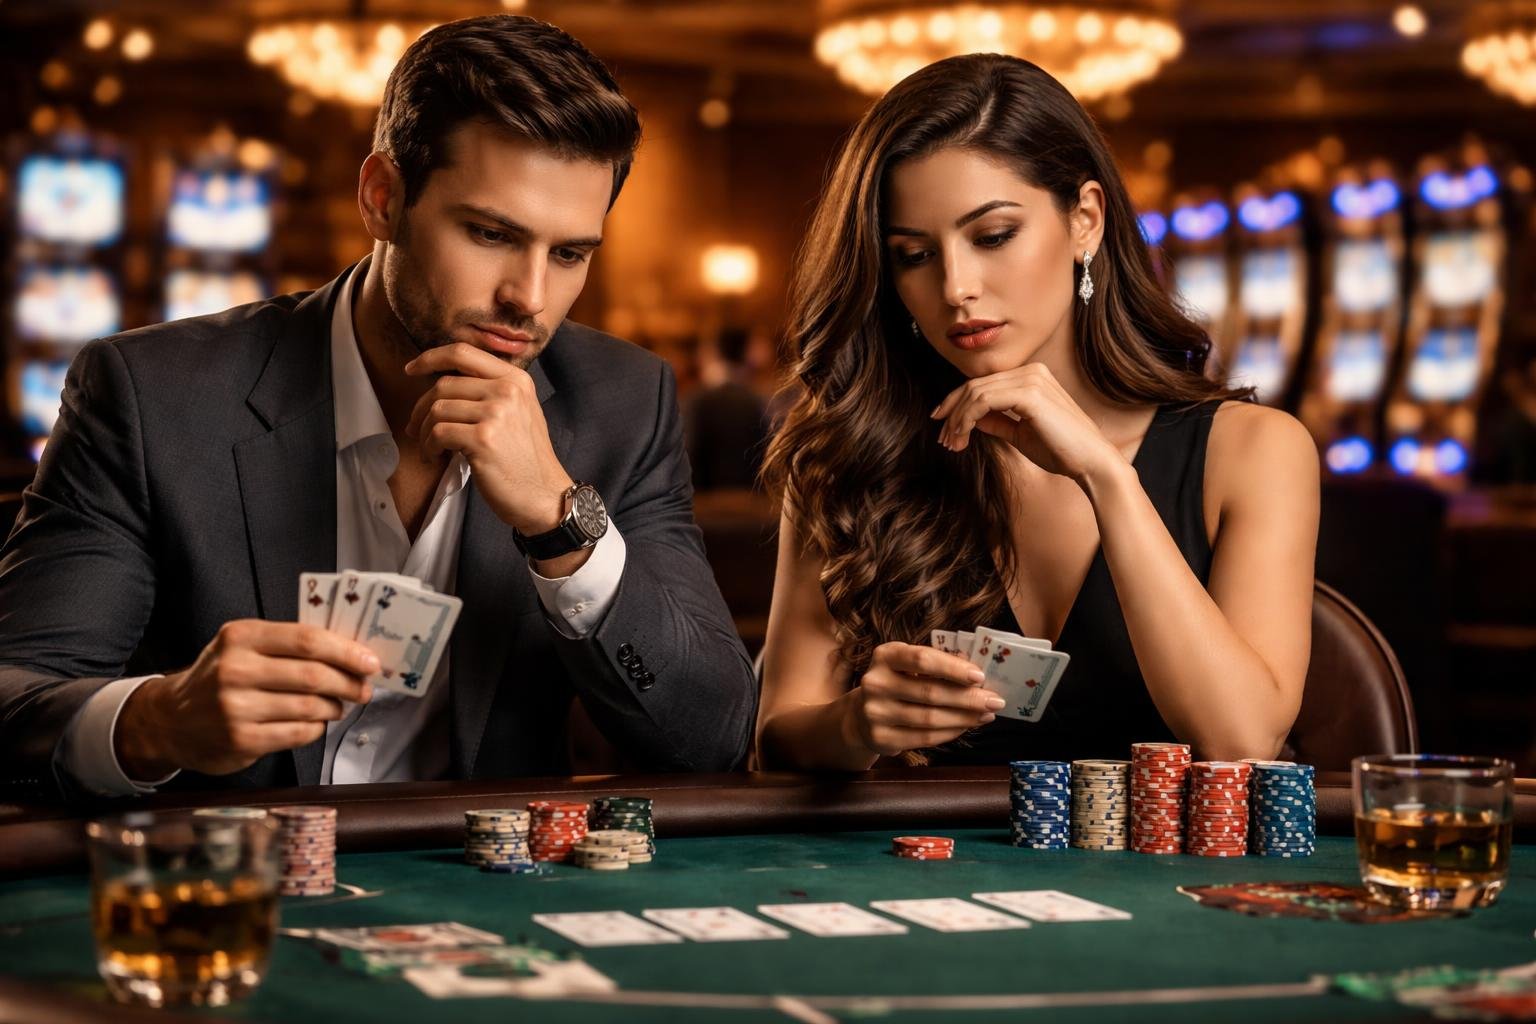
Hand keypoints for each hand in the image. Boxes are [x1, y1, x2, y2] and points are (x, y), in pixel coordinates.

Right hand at [116, 621, 379, 777]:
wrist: (172, 720)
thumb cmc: (221, 677)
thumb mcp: (244, 647)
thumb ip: (288, 645)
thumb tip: (350, 652)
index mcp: (241, 637)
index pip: (307, 640)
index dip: (346, 652)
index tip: (370, 661)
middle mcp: (235, 670)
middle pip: (313, 675)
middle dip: (348, 682)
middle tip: (363, 688)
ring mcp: (235, 707)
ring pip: (309, 707)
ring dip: (334, 707)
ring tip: (339, 706)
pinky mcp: (241, 740)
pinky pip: (298, 733)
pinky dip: (316, 728)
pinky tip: (316, 723)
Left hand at [403, 343, 572, 533]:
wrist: (544, 495)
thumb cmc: (525, 459)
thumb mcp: (519, 412)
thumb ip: (491, 390)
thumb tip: (442, 384)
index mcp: (516, 379)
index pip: (463, 352)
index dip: (431, 358)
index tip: (412, 369)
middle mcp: (508, 390)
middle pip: (444, 384)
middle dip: (421, 408)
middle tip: (415, 427)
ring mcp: (496, 413)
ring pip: (437, 409)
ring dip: (423, 431)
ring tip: (429, 447)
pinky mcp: (483, 439)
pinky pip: (438, 433)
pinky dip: (428, 446)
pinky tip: (436, 456)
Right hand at [841, 642, 1004, 757]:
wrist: (861, 715)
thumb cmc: (897, 684)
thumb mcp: (908, 666)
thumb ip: (937, 665)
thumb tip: (979, 677)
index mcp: (885, 655)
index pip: (923, 659)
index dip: (953, 668)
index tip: (980, 676)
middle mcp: (875, 682)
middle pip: (930, 692)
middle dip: (968, 697)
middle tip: (994, 700)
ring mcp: (875, 712)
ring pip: (930, 718)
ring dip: (964, 717)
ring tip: (985, 714)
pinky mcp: (881, 738)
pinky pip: (924, 738)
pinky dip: (950, 732)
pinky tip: (965, 726)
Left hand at [931, 363, 1122, 484]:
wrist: (1091, 463)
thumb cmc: (1061, 450)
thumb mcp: (1020, 434)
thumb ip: (996, 421)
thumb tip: (970, 418)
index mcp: (1031, 377)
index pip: (984, 384)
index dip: (958, 405)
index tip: (944, 428)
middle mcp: (1031, 372)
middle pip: (975, 385)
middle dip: (952, 412)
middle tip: (942, 439)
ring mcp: (1031, 380)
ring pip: (975, 392)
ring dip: (957, 419)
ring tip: (951, 443)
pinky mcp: (1029, 394)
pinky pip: (984, 401)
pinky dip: (967, 418)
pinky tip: (962, 436)